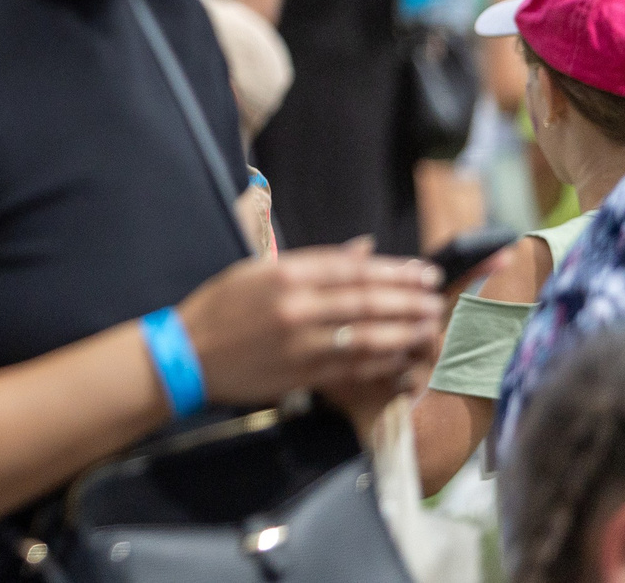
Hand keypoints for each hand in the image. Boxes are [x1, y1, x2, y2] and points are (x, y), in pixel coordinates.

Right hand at [178, 241, 441, 410]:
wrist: (187, 353)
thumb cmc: (220, 305)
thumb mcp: (257, 269)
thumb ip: (314, 261)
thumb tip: (363, 249)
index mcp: (284, 273)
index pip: (354, 269)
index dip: (395, 271)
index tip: (424, 272)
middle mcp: (296, 306)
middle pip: (368, 301)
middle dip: (410, 300)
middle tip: (437, 299)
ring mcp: (301, 343)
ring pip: (368, 337)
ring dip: (406, 332)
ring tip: (431, 326)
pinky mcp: (303, 374)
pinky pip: (355, 368)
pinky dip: (384, 363)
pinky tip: (404, 357)